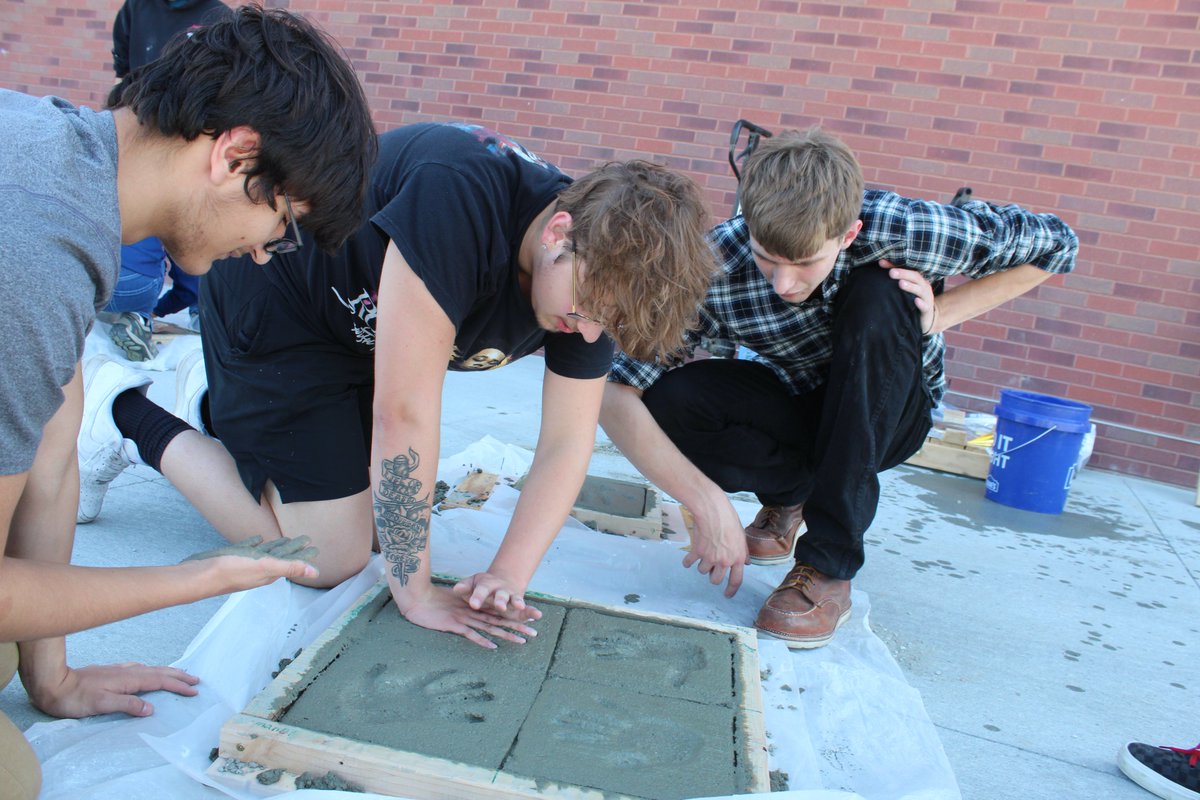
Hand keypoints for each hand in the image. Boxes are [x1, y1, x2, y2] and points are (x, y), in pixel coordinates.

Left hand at [26, 662, 198, 718]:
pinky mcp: (111, 672)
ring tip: (179, 674)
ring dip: (167, 672)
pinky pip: (140, 669)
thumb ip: (127, 705)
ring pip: (151, 669)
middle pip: (159, 672)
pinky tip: (148, 672)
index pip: (160, 681)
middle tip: (196, 679)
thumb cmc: (76, 698)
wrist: (53, 684)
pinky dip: (152, 670)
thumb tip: (151, 709)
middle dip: (179, 675)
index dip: (178, 686)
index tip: (193, 690)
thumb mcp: (102, 704)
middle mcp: (127, 671)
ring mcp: (119, 670)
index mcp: (129, 679)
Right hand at [183, 535, 320, 590]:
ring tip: (286, 539)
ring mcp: (245, 564)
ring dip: (277, 546)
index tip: (316, 548)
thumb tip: (316, 572)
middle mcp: (259, 569)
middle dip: (294, 549)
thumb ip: (290, 567)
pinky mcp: (231, 558)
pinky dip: (255, 543)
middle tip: (306, 539)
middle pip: (281, 556)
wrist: (199, 576)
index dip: (303, 555)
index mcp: (269, 571)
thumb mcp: (265, 566)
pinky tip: (258, 538)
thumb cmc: (231, 570)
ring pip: (265, 553)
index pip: (291, 561)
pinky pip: (248, 549)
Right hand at [398, 584, 539, 649]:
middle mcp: (473, 611)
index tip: (529, 620)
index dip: (514, 616)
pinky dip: (482, 640)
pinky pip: (470, 634)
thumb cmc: (433, 601)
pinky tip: (493, 647)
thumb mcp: (453, 604)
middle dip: (518, 626)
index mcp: (474, 606)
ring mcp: (464, 617)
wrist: (417, 597)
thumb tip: (475, 613)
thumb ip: (465, 608)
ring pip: (490, 627)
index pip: (498, 612)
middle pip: (499, 620)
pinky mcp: (453, 624)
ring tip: (523, 641)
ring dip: (506, 635)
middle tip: (535, 632)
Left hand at [453, 571, 542, 621]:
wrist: (503, 580)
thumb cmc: (482, 585)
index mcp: (486, 585)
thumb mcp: (472, 583)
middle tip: (499, 606)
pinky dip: (532, 612)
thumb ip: (465, 587)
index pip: (481, 590)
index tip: (473, 603)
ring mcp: (511, 597)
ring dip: (518, 602)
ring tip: (520, 606)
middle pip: (500, 595)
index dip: (477, 596)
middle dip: (500, 600)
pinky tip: (538, 615)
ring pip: (514, 599)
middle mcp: (500, 591)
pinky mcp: (519, 605)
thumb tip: (456, 589)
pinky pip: (526, 609)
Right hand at [682, 495, 749, 596]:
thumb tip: (746, 563)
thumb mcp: (741, 536)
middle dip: (713, 575)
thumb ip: (743, 552)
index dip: (731, 590)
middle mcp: (724, 561)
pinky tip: (688, 559)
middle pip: (716, 579)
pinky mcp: (697, 552)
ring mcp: (710, 557)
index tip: (727, 595)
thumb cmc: (729, 520)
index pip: (736, 580)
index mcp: (737, 558)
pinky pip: (689, 563)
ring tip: (703, 554)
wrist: (713, 511)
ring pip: (702, 571)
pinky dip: (688, 562)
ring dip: (702, 565)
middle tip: (712, 566)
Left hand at [881, 259, 938, 334]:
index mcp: (917, 279)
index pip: (907, 269)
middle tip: (891, 272)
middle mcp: (923, 286)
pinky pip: (925, 306)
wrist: (926, 318)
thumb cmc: (912, 300)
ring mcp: (926, 297)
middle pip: (915, 277)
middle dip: (903, 273)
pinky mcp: (927, 309)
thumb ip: (894, 281)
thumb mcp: (904, 289)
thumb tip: (877, 271)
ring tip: (900, 283)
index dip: (894, 265)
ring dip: (910, 286)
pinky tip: (915, 301)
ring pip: (920, 290)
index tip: (881, 263)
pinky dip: (921, 303)